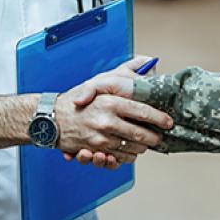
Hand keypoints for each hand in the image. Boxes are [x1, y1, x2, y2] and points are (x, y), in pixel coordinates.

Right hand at [56, 56, 172, 168]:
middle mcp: (107, 121)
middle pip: (141, 135)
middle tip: (158, 137)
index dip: (160, 119)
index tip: (168, 122)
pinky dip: (126, 157)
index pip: (143, 112)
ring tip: (142, 143)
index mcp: (110, 102)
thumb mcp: (100, 80)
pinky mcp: (94, 151)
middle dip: (153, 138)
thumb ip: (126, 70)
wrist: (51, 117)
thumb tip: (149, 61)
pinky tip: (127, 151)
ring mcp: (100, 138)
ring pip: (132, 149)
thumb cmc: (77, 97)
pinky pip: (119, 159)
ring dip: (141, 148)